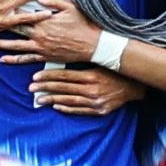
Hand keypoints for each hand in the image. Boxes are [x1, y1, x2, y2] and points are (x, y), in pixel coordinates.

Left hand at [0, 0, 101, 64]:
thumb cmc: (84, 24)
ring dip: (0, 44)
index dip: (9, 9)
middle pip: (14, 30)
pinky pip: (26, 59)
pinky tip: (3, 59)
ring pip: (15, 47)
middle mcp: (39, 36)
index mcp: (44, 21)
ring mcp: (41, 48)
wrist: (94, 45)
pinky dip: (13, 59)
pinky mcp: (45, 57)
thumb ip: (54, 1)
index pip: (23, 13)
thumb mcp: (71, 7)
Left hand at [28, 66, 144, 115]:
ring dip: (52, 100)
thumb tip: (63, 53)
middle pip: (63, 89)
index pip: (64, 76)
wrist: (135, 86)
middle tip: (31, 88)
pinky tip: (56, 106)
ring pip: (69, 101)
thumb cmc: (115, 71)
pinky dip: (67, 108)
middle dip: (45, 88)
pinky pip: (79, 110)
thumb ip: (83, 61)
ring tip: (39, 99)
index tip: (35, 77)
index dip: (48, 77)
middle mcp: (92, 90)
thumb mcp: (100, 63)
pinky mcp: (99, 111)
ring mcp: (95, 102)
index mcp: (91, 76)